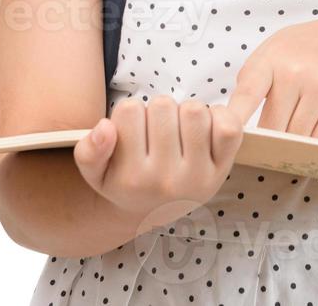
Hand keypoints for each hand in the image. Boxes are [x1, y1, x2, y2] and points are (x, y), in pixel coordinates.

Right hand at [73, 96, 245, 232]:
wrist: (155, 211)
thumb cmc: (124, 181)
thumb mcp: (95, 172)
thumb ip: (89, 151)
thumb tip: (104, 127)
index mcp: (131, 179)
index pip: (128, 110)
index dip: (131, 112)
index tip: (132, 129)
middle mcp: (165, 181)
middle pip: (163, 105)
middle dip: (158, 110)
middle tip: (157, 129)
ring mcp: (197, 176)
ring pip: (194, 111)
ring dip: (186, 111)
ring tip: (178, 128)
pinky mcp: (223, 170)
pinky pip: (229, 127)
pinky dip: (219, 115)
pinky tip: (206, 126)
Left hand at [224, 11, 317, 140]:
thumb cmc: (313, 47)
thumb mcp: (278, 48)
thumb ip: (254, 78)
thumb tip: (233, 119)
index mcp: (272, 58)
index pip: (246, 94)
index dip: (233, 121)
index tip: (223, 139)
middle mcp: (296, 70)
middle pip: (274, 127)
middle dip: (272, 140)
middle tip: (273, 145)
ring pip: (299, 136)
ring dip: (297, 142)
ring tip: (298, 133)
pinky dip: (317, 143)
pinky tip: (316, 134)